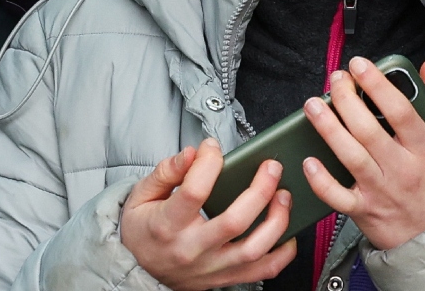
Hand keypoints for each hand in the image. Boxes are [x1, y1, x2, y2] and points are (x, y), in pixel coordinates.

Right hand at [120, 139, 295, 289]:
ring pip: (254, 249)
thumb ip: (167, 171)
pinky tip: (287, 231)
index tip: (213, 147)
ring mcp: (211, 267)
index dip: (208, 163)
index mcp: (167, 225)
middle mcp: (191, 249)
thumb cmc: (143, 229)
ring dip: (277, 220)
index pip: (194, 192)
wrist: (137, 271)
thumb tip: (193, 152)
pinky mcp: (224, 278)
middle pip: (235, 222)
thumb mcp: (141, 195)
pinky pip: (262, 271)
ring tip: (284, 196)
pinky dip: (281, 253)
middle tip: (271, 167)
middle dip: (260, 190)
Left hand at [302, 58, 424, 249]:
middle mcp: (402, 169)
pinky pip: (338, 197)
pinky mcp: (364, 210)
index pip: (401, 111)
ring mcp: (381, 191)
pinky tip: (309, 160)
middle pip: (368, 130)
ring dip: (328, 129)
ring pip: (350, 156)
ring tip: (313, 105)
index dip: (378, 85)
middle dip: (346, 99)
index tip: (360, 65)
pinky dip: (321, 180)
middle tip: (336, 79)